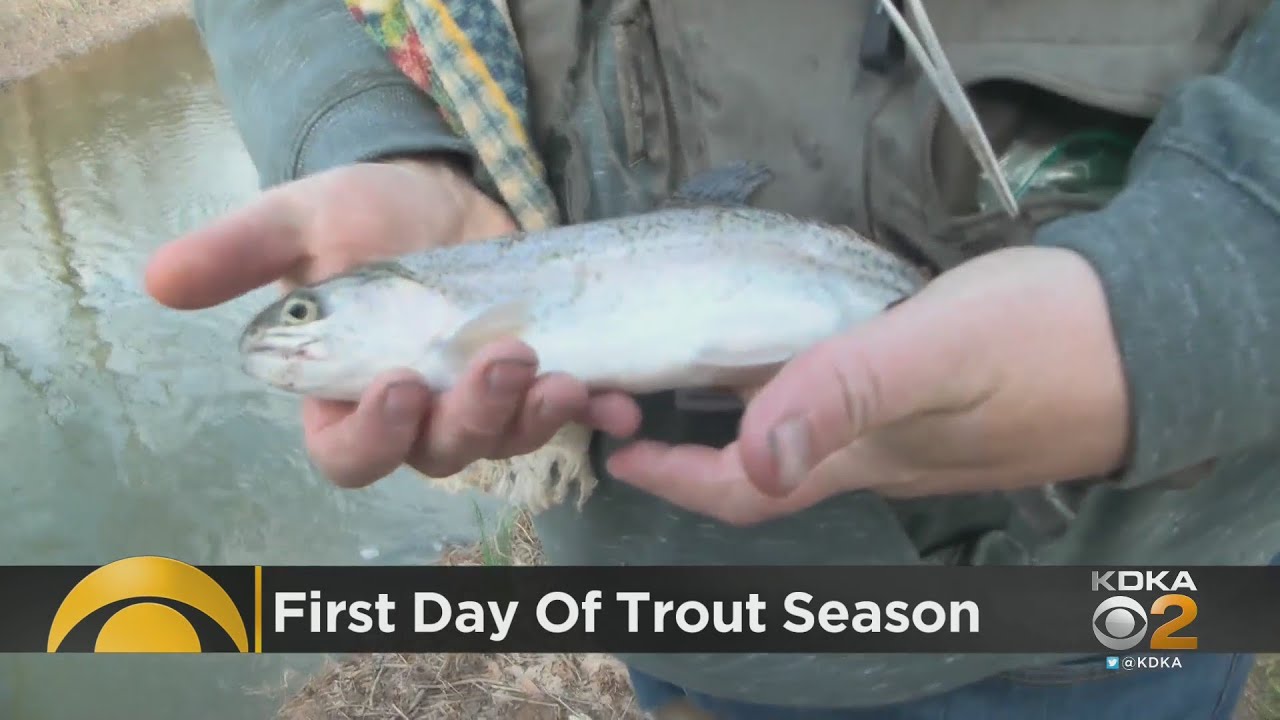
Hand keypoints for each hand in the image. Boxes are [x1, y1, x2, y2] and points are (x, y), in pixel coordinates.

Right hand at [145, 158, 639, 487]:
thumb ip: (241, 253)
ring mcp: (480, 405)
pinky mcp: (538, 380)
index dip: (373, 436)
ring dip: (535, 418)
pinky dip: (597, 412)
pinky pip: (567, 414)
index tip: (399, 384)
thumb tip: (160, 283)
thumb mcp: (301, 219)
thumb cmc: (364, 211)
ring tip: (564, 376)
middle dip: (471, 419)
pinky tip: (620, 402)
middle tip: (501, 362)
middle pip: (438, 455)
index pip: (350, 455)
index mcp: (345, 395)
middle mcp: (415, 416)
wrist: (445, 188)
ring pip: (505, 442)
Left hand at [605, 246, 1130, 525]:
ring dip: (733, 426)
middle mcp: (876, 459)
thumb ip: (845, 394)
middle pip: (760, 476)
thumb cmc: (1046, 339)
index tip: (609, 447)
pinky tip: (784, 351)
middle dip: (686, 454)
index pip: (742, 491)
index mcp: (864, 455)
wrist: (1157, 338)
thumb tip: (749, 455)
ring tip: (685, 375)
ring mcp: (909, 439)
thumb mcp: (938, 351)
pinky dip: (789, 395)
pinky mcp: (935, 409)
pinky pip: (838, 416)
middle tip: (630, 401)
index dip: (670, 478)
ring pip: (798, 449)